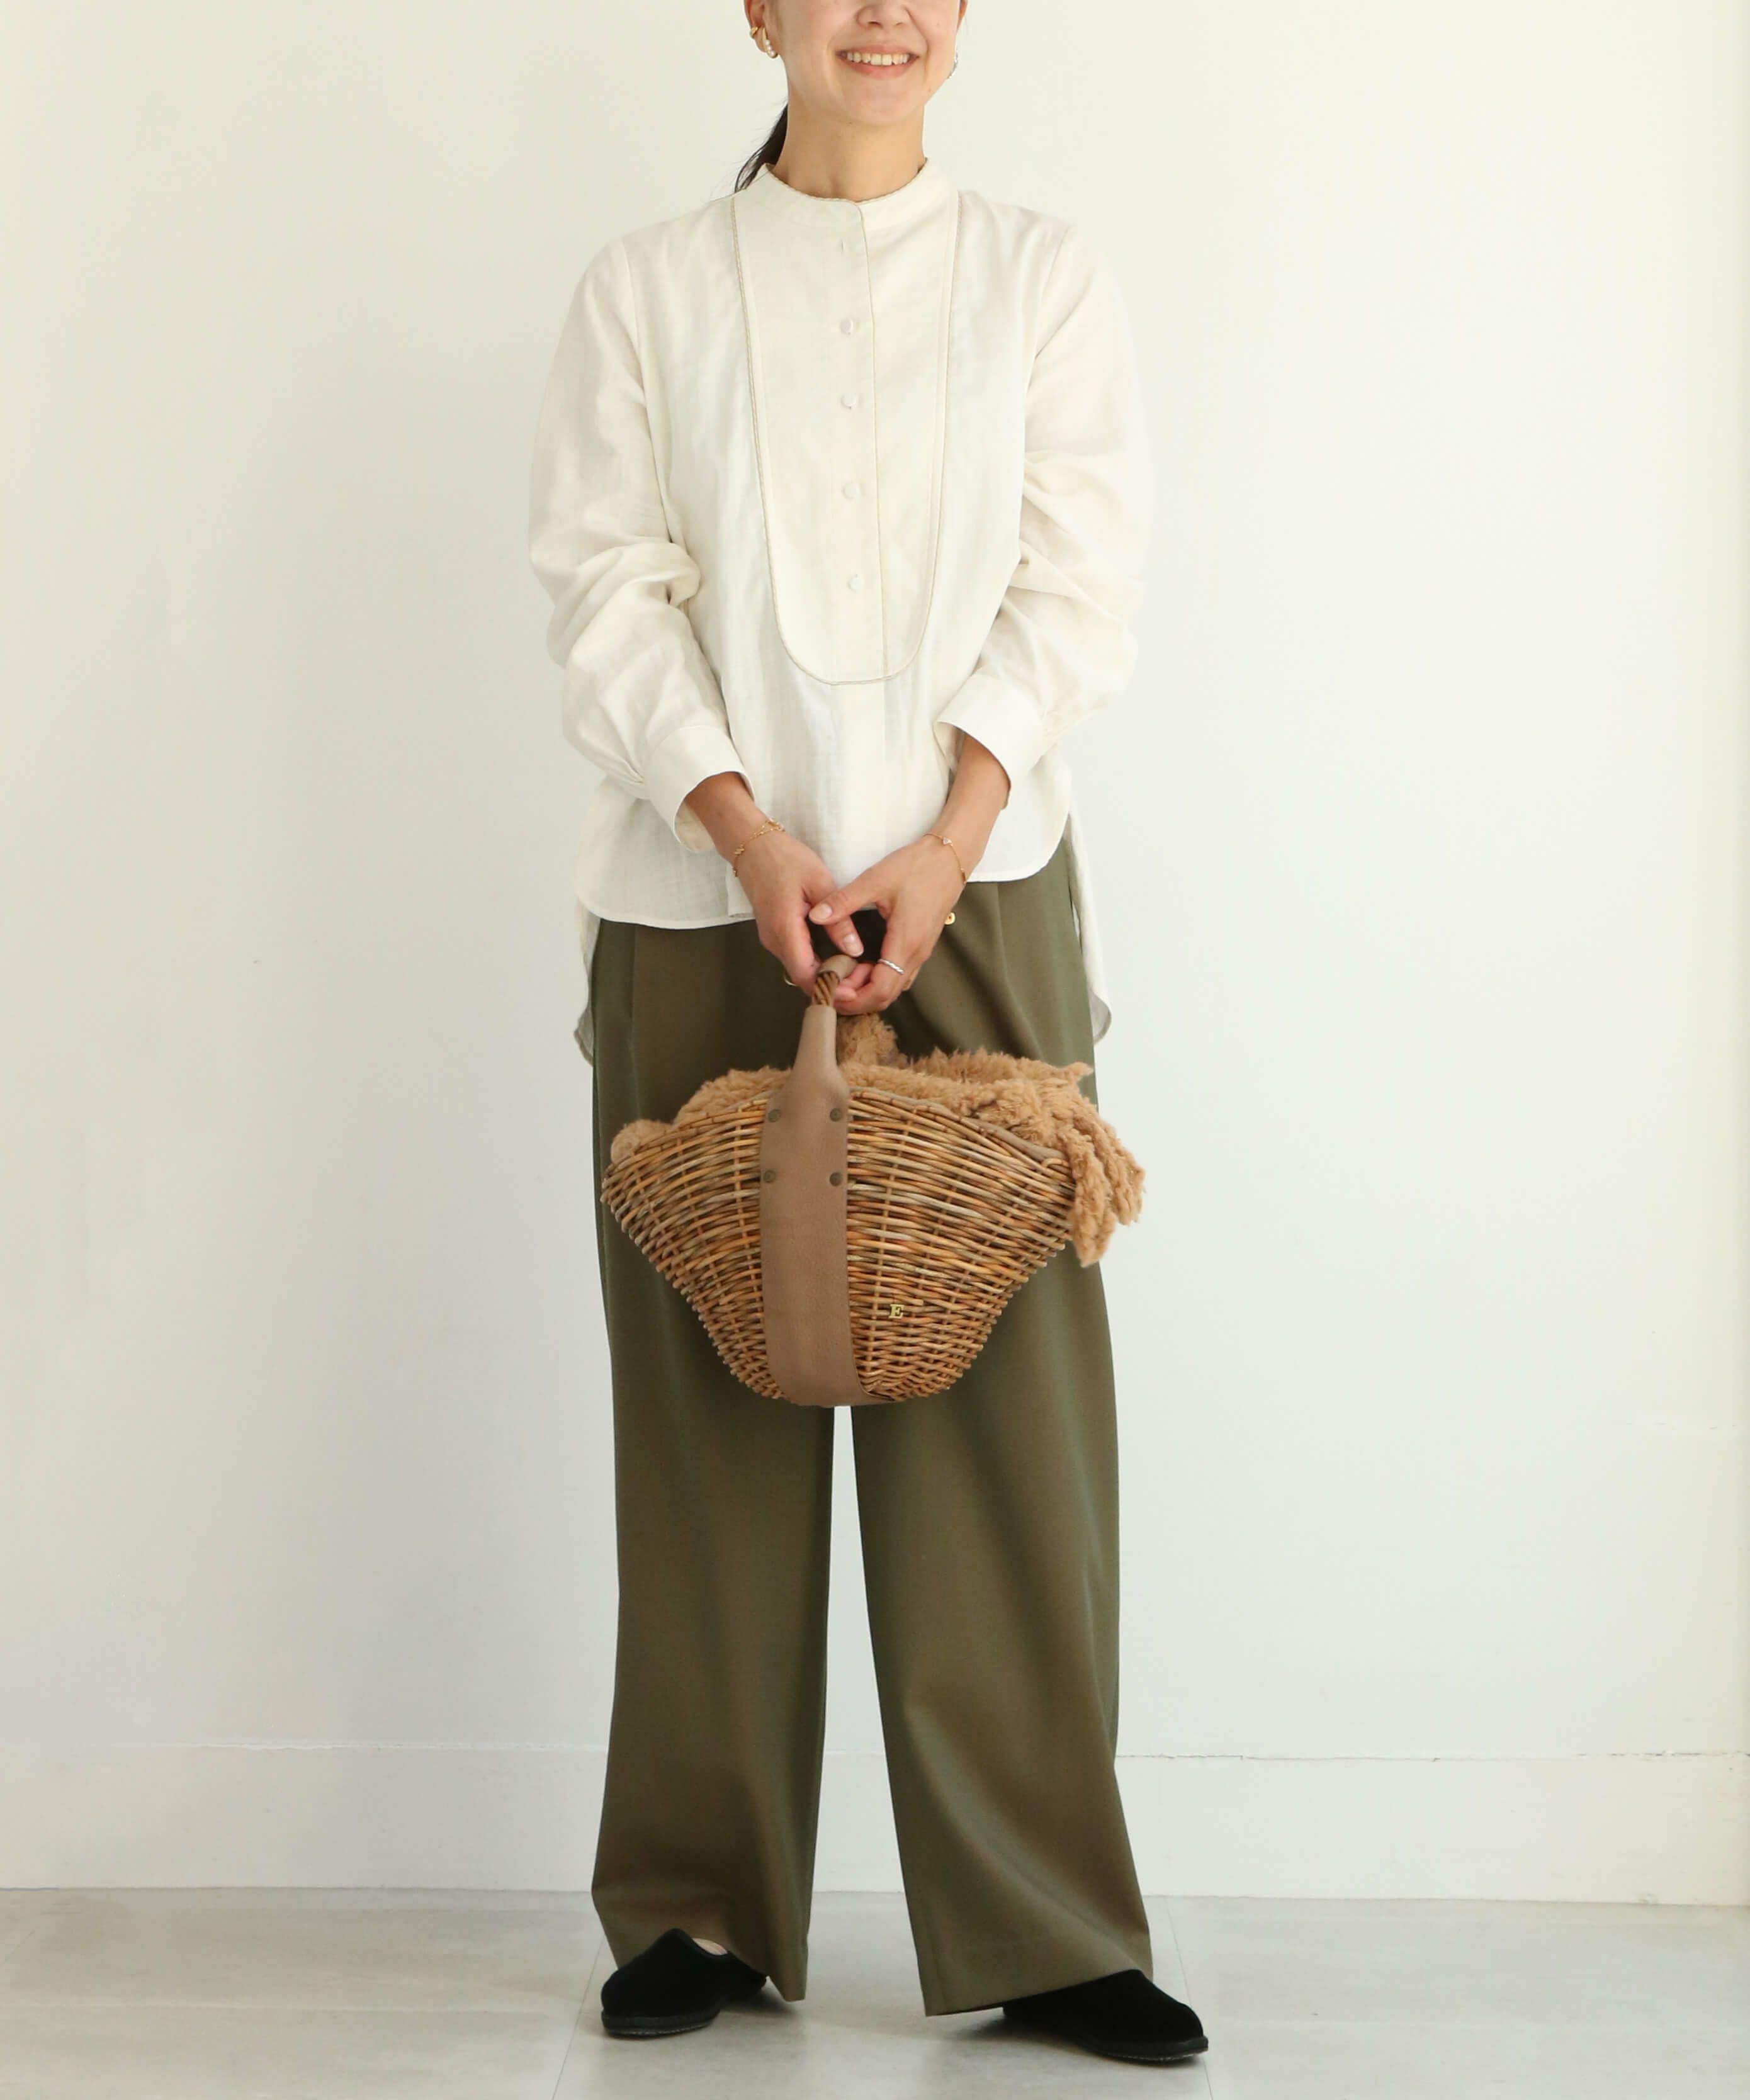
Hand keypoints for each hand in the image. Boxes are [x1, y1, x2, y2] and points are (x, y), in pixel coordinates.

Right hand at [732, 824, 858, 993]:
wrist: (754, 847)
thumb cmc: (787, 860)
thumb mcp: (820, 884)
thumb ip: (838, 920)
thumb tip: (855, 950)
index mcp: (784, 929)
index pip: (806, 975)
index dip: (829, 988)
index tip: (856, 987)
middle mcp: (774, 941)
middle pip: (803, 977)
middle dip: (832, 985)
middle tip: (862, 979)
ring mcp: (772, 939)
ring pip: (799, 970)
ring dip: (825, 975)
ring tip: (855, 970)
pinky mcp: (774, 935)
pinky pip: (796, 958)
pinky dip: (816, 964)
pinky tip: (837, 958)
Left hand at [805, 837, 964, 1014]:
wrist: (950, 857)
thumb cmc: (917, 867)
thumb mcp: (876, 879)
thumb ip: (844, 900)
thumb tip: (816, 915)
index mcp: (905, 942)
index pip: (879, 990)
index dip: (853, 998)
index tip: (829, 989)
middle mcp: (916, 954)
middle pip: (885, 997)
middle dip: (855, 999)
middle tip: (828, 986)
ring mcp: (920, 952)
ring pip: (893, 988)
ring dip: (865, 989)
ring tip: (840, 975)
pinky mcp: (920, 946)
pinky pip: (898, 975)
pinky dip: (877, 979)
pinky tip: (860, 965)